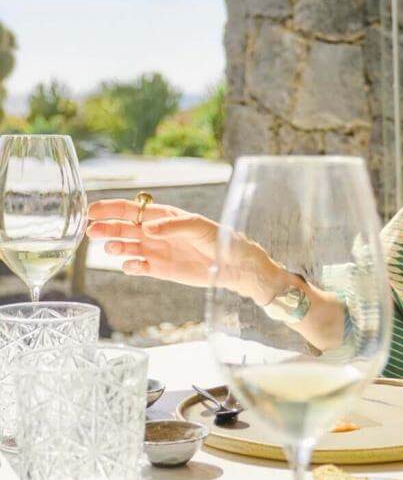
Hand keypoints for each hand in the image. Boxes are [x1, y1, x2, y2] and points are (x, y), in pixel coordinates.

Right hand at [87, 200, 289, 302]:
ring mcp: (156, 251)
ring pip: (127, 247)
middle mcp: (155, 232)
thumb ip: (172, 226)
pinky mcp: (160, 270)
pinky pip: (138, 267)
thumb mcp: (198, 227)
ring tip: (112, 249)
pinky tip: (130, 265)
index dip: (110, 209)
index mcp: (163, 216)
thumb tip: (147, 228)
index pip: (131, 210)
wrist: (233, 265)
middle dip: (106, 228)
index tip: (92, 210)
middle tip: (91, 232)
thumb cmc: (219, 238)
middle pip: (123, 228)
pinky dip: (131, 266)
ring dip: (116, 247)